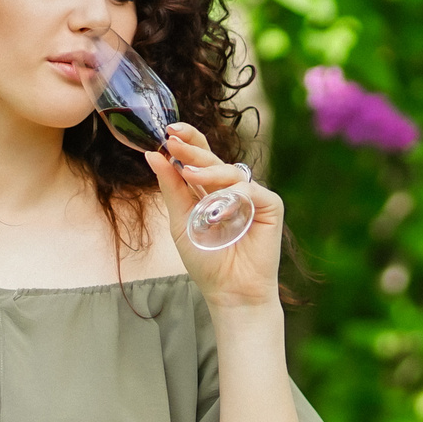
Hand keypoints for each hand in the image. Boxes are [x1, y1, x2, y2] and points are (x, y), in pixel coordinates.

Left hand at [145, 122, 282, 310]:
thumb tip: (152, 155)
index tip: (168, 131)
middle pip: (213, 159)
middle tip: (173, 140)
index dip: (187, 142)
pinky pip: (249, 190)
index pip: (200, 157)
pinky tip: (217, 210)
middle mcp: (232, 189)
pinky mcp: (270, 206)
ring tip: (187, 174)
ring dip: (207, 171)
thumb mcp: (180, 221)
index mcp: (210, 190)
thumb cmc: (206, 260)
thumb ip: (170, 188)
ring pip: (229, 171)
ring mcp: (252, 195)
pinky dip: (231, 197)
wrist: (229, 290)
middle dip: (192, 149)